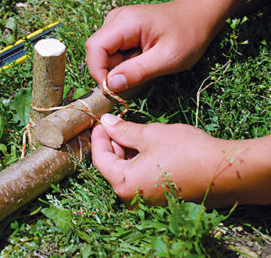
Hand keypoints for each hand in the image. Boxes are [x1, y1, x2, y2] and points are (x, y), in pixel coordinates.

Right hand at [85, 0, 214, 91]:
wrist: (200, 15)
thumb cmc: (189, 34)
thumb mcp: (167, 58)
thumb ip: (137, 72)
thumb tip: (110, 86)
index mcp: (126, 22)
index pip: (94, 48)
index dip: (98, 72)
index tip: (113, 90)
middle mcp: (116, 19)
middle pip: (97, 52)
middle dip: (110, 72)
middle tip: (136, 79)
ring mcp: (116, 24)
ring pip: (103, 55)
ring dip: (118, 69)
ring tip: (145, 66)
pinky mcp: (120, 31)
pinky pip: (111, 54)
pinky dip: (123, 64)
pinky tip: (142, 61)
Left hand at [91, 114, 270, 207]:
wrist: (226, 172)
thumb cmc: (187, 152)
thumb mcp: (150, 135)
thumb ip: (123, 130)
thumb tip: (106, 123)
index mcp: (124, 185)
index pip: (100, 159)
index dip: (99, 137)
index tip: (102, 122)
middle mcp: (132, 199)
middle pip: (112, 168)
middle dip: (113, 144)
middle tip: (118, 124)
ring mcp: (147, 203)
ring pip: (127, 174)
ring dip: (127, 153)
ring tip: (134, 133)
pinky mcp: (161, 201)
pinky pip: (141, 181)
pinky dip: (139, 164)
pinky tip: (147, 148)